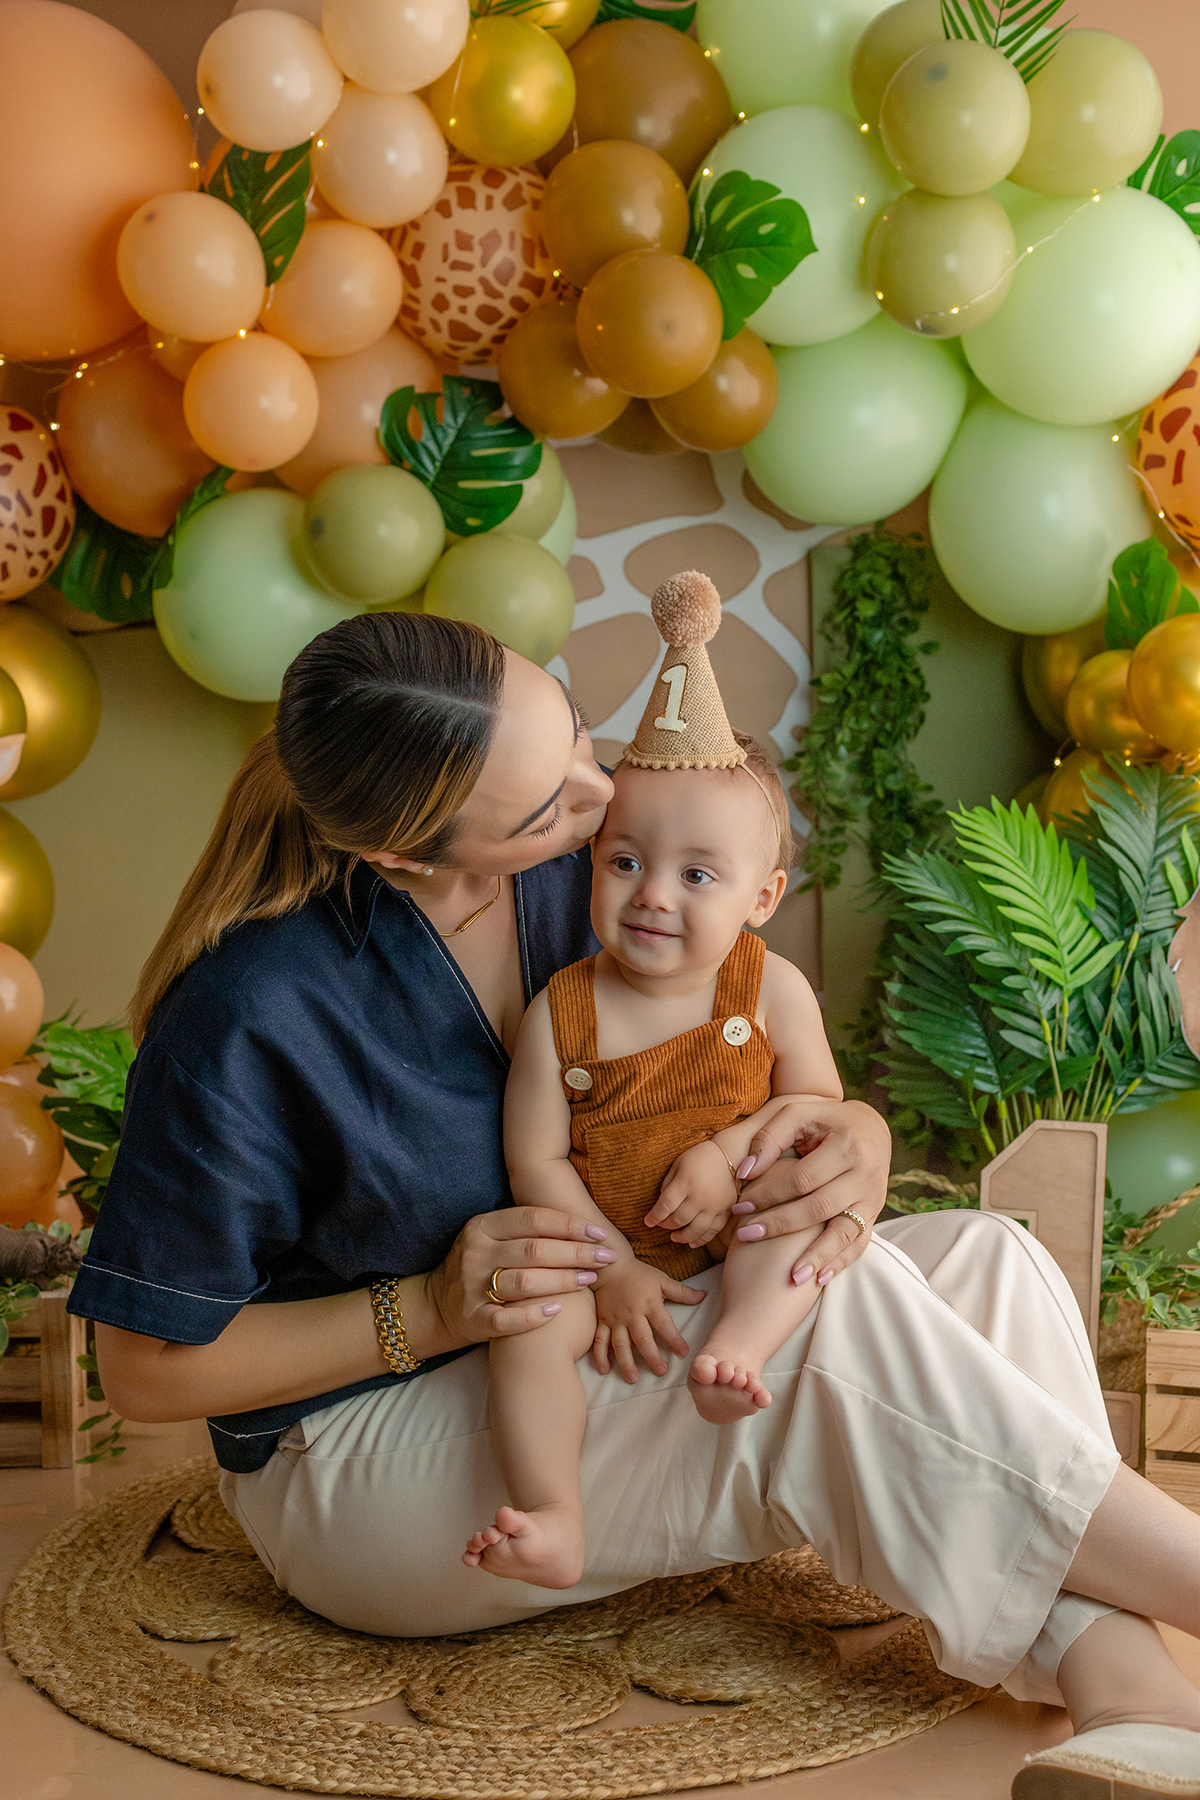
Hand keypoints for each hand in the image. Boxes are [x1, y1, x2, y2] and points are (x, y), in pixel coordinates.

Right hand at [428, 1206, 618, 1346]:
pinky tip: (558, 1310)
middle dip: (576, 1253)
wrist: (438, 1306)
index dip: (570, 1225)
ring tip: (590, 1279)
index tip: (599, 1233)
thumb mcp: (493, 1238)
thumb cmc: (482, 1266)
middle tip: (606, 1258)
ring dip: (563, 1281)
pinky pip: (507, 1318)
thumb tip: (581, 1222)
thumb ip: (526, 1230)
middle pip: (535, 1250)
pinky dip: (534, 1315)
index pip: (533, 1220)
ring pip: (525, 1282)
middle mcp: (476, 1253)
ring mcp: (471, 1287)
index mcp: (483, 1226)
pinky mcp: (473, 1318)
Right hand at [592, 1260, 703, 1382]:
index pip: (664, 1325)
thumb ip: (681, 1291)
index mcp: (649, 1304)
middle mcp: (632, 1314)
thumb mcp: (661, 1280)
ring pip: (620, 1344)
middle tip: (661, 1372)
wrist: (610, 1265)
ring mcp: (616, 1319)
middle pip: (642, 1339)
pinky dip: (600, 1355)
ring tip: (633, 1378)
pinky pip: (600, 1340)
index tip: (684, 1352)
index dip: (675, 1339)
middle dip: (652, 1357)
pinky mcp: (603, 1321)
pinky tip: (605, 1370)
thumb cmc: (638, 1274)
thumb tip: (703, 1295)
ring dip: (626, 1362)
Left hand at [643, 1141, 735, 1247]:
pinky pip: (714, 1230)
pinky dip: (702, 1239)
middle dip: (666, 1225)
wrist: (729, 1154)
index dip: (654, 1216)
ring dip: (683, 1237)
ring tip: (674, 1237)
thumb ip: (668, 1184)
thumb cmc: (699, 1157)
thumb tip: (662, 1206)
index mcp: (686, 1182)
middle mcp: (700, 1196)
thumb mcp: (678, 1164)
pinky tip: (692, 1243)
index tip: (648, 1222)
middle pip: (679, 1219)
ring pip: (696, 1230)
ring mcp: (715, 1205)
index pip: (666, 1205)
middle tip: (662, 1225)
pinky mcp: (727, 1210)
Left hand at [727, 1100, 888, 1286]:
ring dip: (817, 1256)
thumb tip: (744, 1172)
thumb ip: (770, 1138)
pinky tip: (819, 1279)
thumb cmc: (825, 1120)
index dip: (769, 1193)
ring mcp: (872, 1198)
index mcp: (846, 1146)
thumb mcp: (798, 1114)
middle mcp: (864, 1174)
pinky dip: (840, 1262)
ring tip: (792, 1277)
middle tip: (746, 1235)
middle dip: (780, 1224)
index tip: (740, 1205)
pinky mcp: (874, 1214)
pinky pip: (859, 1243)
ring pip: (844, 1232)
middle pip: (819, 1208)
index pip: (802, 1178)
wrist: (871, 1127)